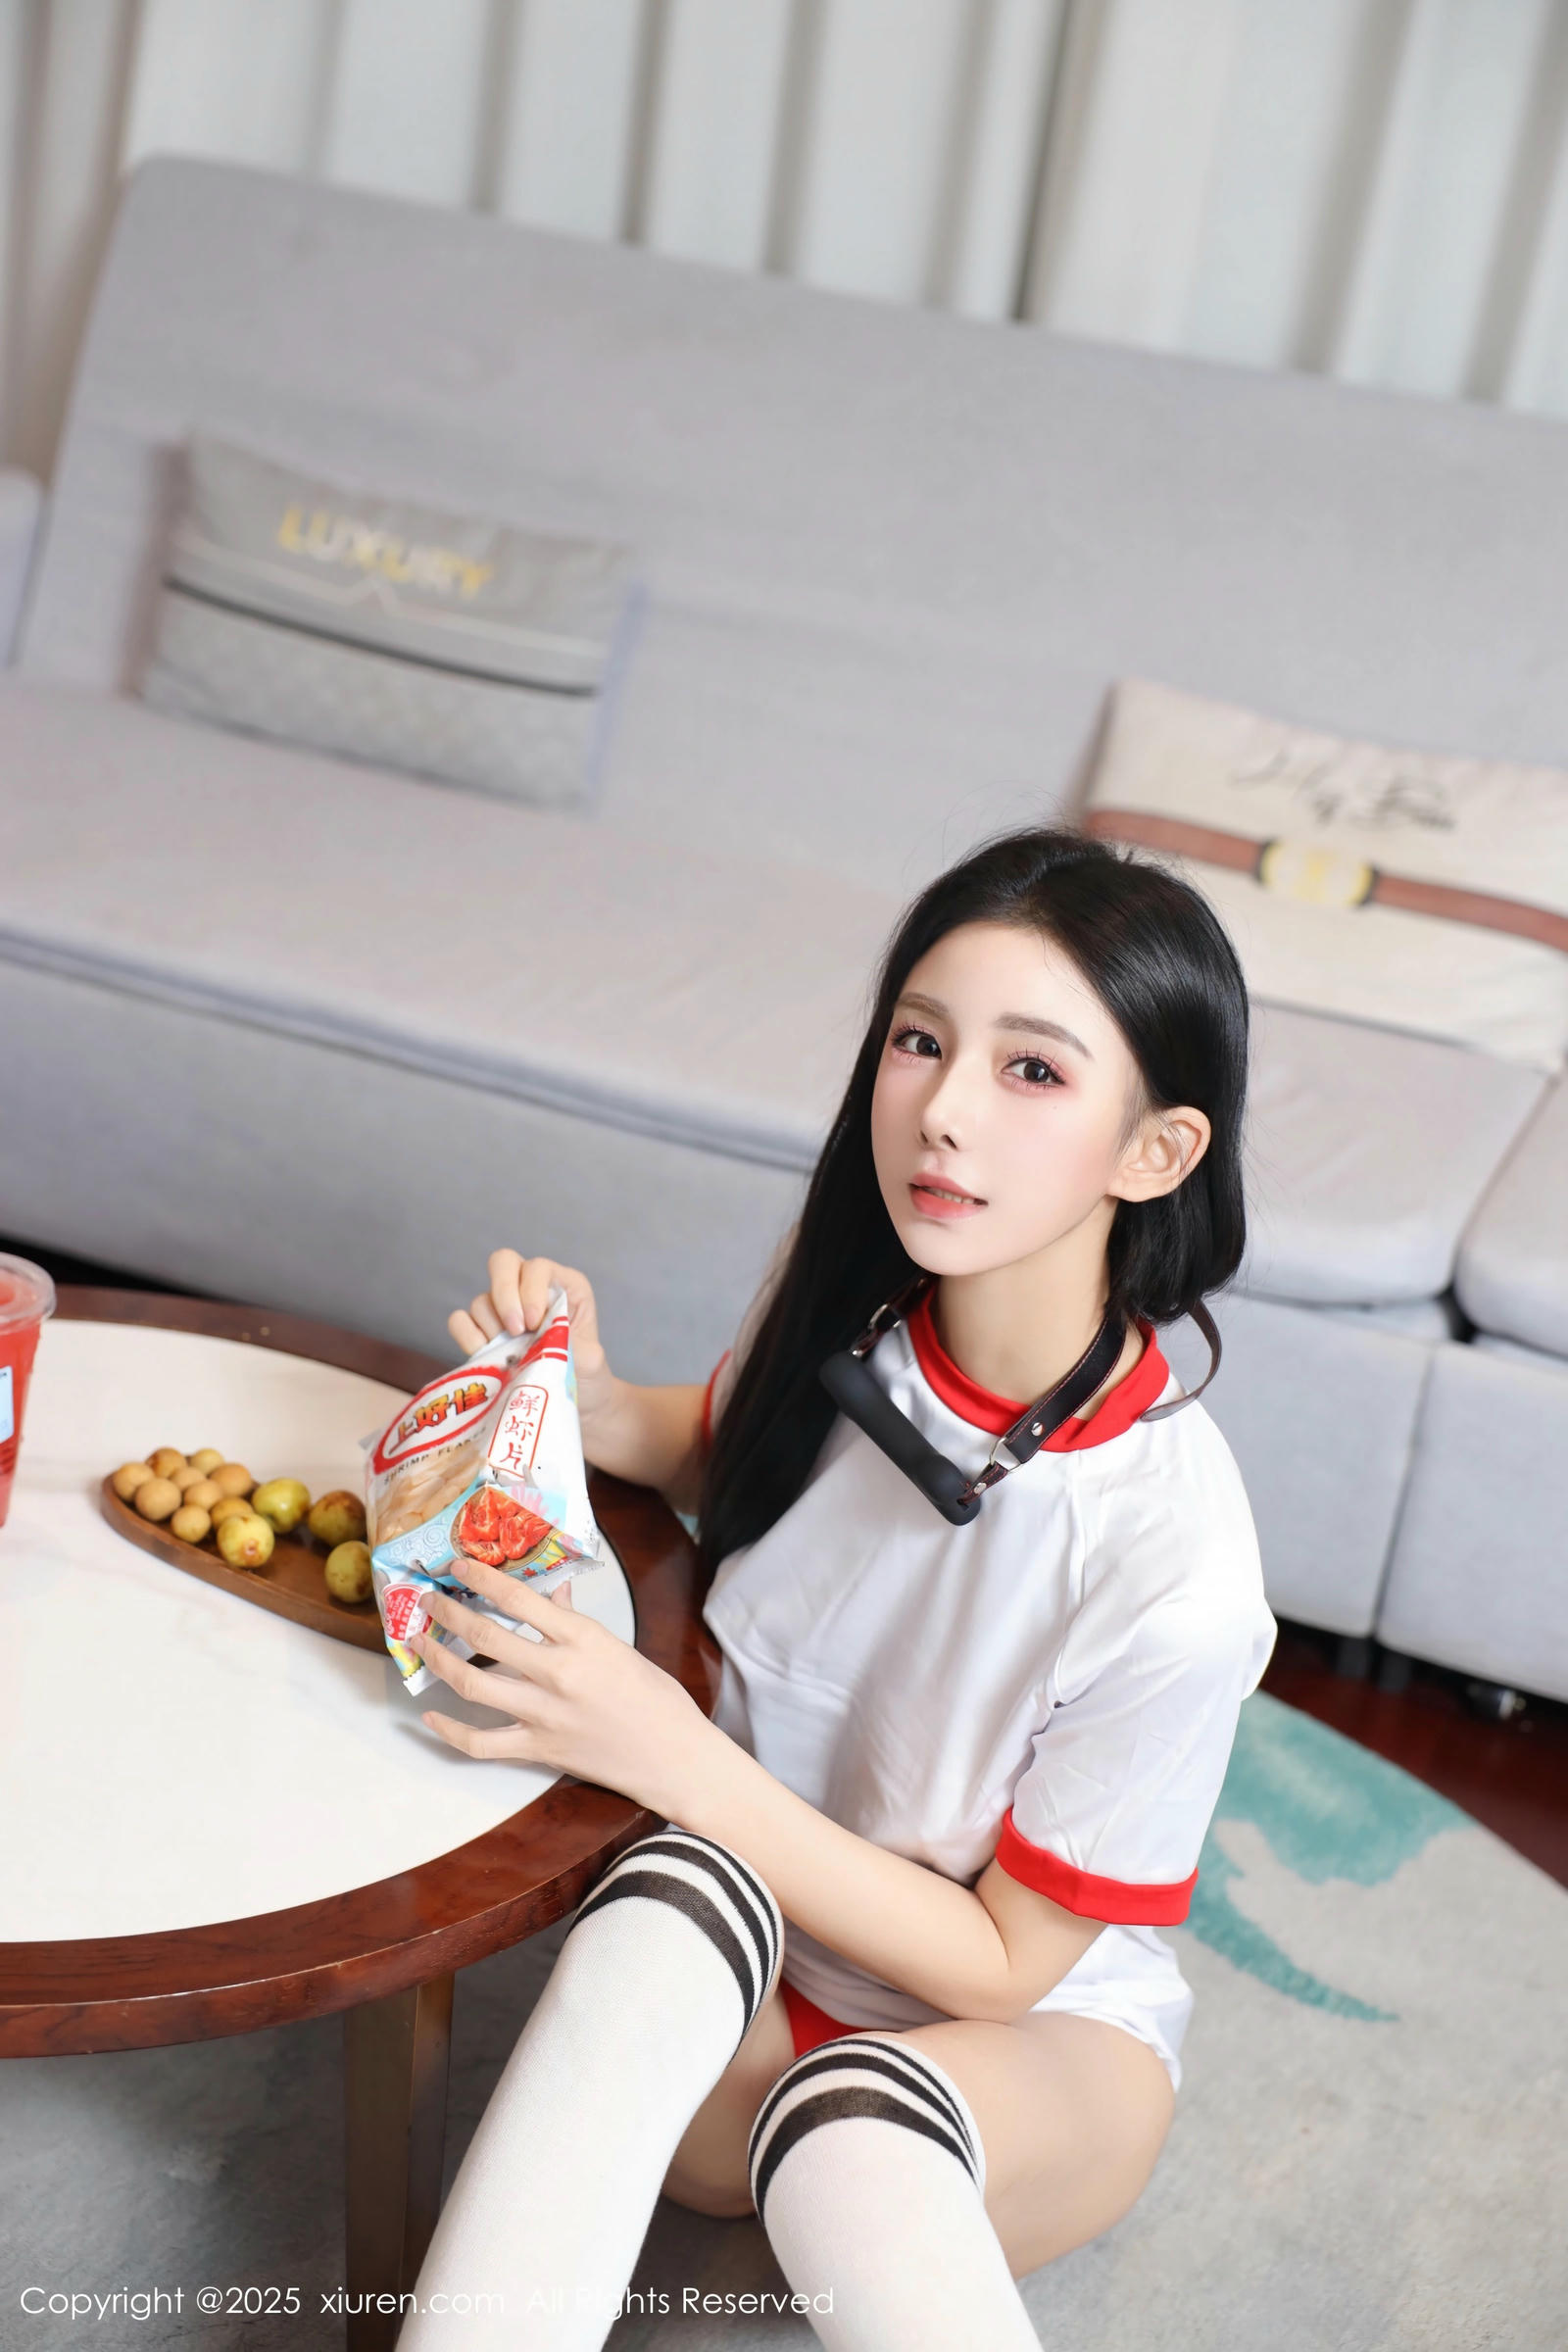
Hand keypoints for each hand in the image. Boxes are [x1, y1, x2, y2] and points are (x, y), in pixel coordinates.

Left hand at [410, 1561, 709, 1812]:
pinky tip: (431, 1717)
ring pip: (472, 1683)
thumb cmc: (657, 1700)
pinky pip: (481, 1743)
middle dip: (447, 1614)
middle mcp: (558, 1673)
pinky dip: (450, 1731)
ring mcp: (543, 1714)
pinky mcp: (537, 1750)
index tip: (459, 1566)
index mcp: (584, 1639)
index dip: (482, 1578)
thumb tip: (553, 1595)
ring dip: (438, 1659)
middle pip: (485, 1636)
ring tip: (419, 1643)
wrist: (674, 1758)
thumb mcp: (619, 1647)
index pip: (520, 1600)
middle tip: (427, 1601)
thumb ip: (576, 1622)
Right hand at [449, 1250, 617, 1431]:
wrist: (576, 1405)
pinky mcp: (484, 1335)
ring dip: (492, 1327)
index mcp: (563, 1286)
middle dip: (505, 1296)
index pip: (537, 1267)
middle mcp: (529, 1291)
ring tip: (510, 1356)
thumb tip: (540, 1339)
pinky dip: (466, 1335)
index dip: (531, 1290)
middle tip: (516, 1331)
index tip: (536, 1323)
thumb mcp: (590, 1359)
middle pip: (502, 1264)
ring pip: (481, 1300)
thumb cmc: (587, 1375)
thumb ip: (569, 1344)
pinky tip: (483, 1354)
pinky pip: (460, 1321)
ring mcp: (503, 1312)